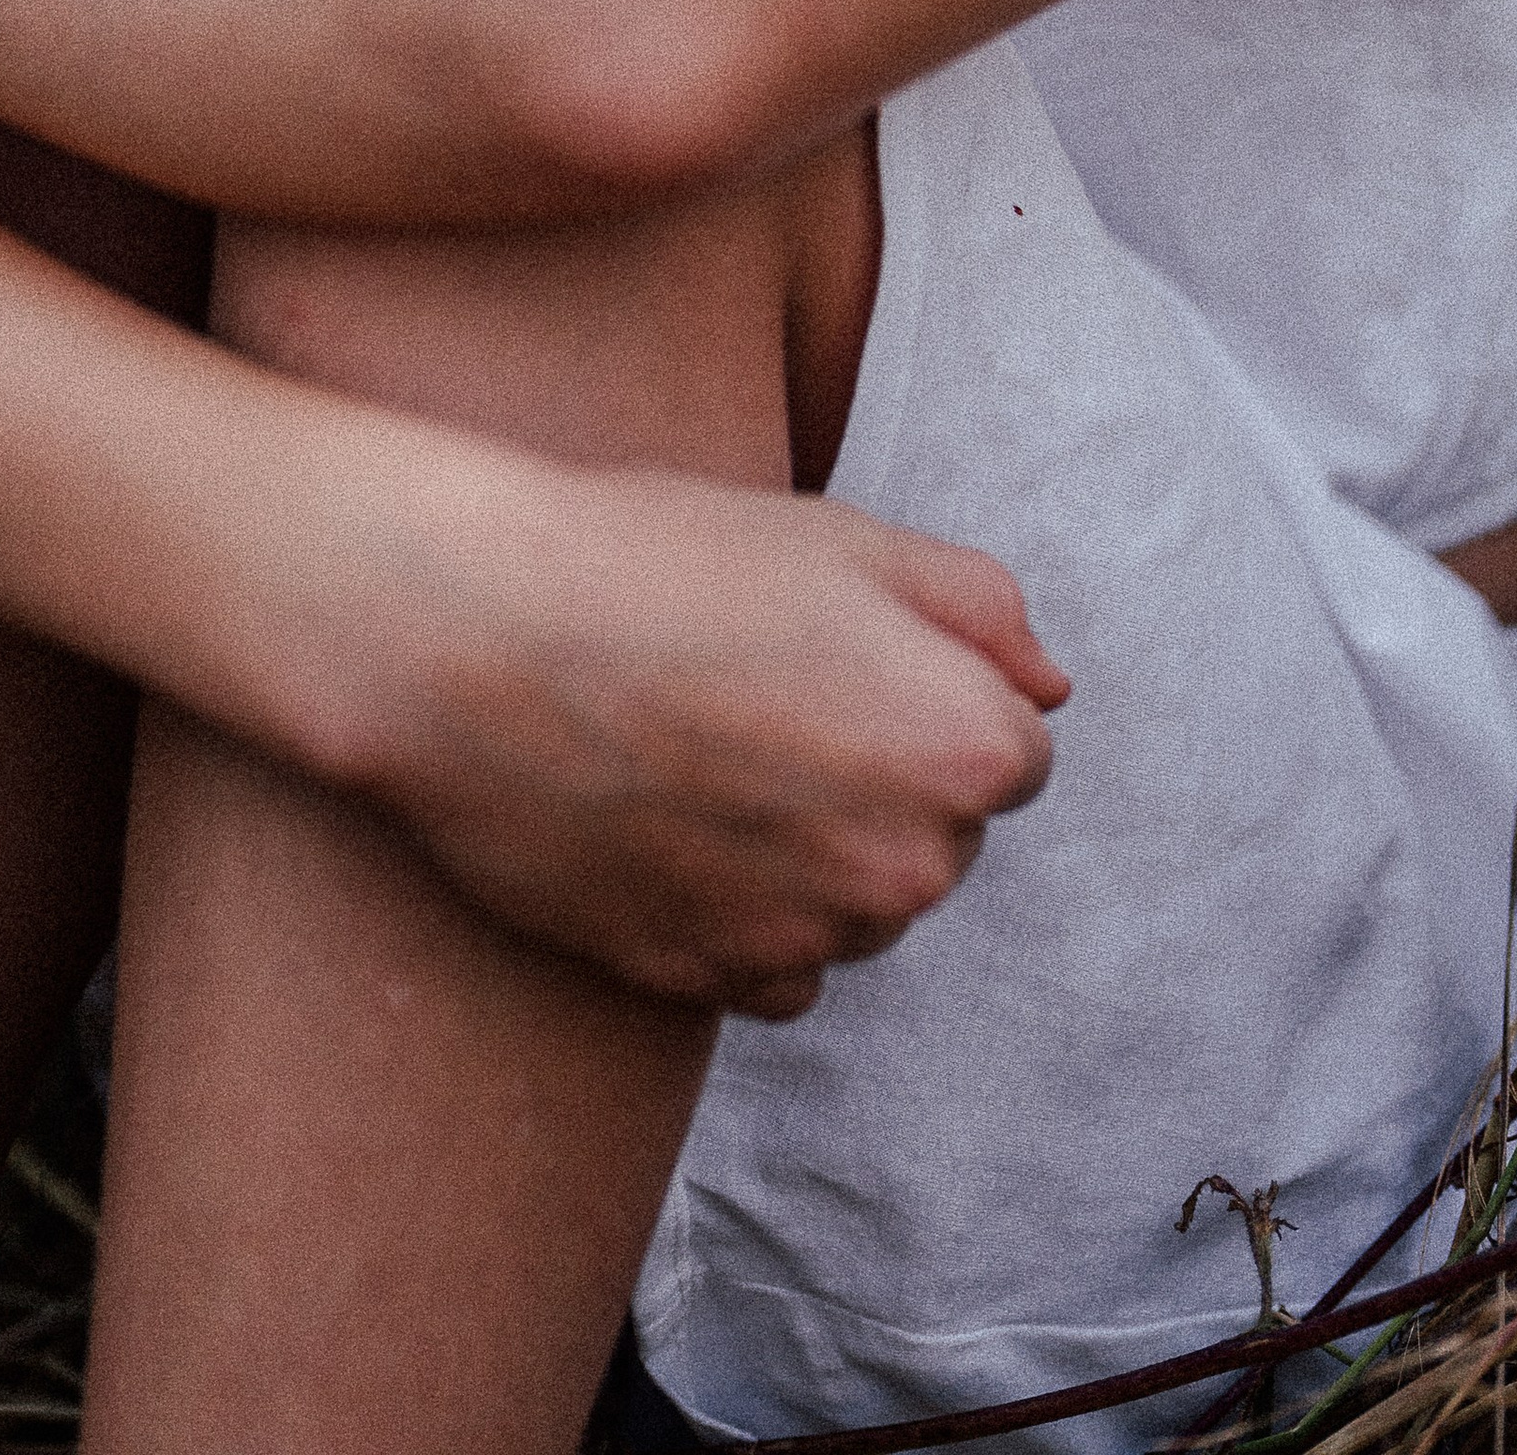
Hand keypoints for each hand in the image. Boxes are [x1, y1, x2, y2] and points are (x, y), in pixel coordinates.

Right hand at [322, 462, 1061, 1014]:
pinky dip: (741, 913)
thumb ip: (980, 608)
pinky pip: (772, 966)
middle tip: (753, 686)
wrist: (467, 635)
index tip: (829, 650)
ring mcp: (800, 939)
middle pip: (937, 836)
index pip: (1010, 749)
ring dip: (811, 849)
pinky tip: (669, 824)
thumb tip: (1049, 687)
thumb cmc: (655, 562)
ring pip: (854, 905)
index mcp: (958, 753)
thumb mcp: (843, 535)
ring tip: (698, 746)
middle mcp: (903, 873)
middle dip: (877, 774)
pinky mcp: (700, 981)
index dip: (923, 687)